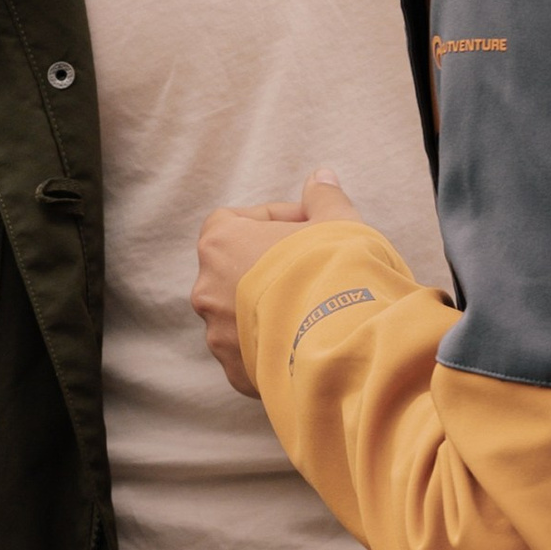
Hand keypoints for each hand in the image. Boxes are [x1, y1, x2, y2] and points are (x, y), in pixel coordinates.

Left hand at [192, 172, 363, 395]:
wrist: (343, 340)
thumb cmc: (334, 270)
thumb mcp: (337, 220)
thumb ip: (323, 196)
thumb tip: (320, 177)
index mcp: (220, 243)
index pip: (237, 220)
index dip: (277, 221)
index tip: (310, 230)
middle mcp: (207, 290)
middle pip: (238, 269)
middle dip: (272, 268)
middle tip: (315, 270)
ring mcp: (218, 336)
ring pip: (243, 314)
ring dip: (272, 307)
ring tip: (316, 309)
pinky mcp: (236, 372)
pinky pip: (253, 352)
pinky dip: (275, 345)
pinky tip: (309, 340)